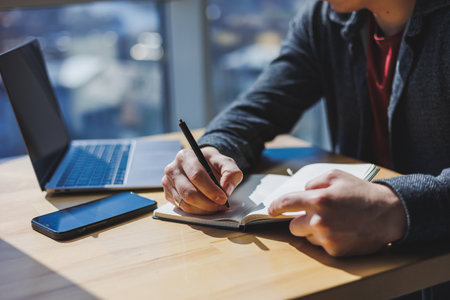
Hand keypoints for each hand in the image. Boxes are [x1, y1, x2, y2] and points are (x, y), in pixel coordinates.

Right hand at [162, 146, 242, 214]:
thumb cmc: (212, 164)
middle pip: (189, 192)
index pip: (197, 176)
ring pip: (185, 203)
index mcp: (185, 157)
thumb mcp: (226, 163)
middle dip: (208, 203)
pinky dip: (197, 211)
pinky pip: (182, 208)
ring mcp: (167, 183)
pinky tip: (206, 206)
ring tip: (215, 206)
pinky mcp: (168, 194)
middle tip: (221, 205)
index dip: (211, 190)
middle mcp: (172, 169)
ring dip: (203, 209)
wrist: (202, 165)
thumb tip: (226, 188)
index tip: (223, 198)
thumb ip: (231, 172)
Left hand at [268, 169, 406, 256]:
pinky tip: (340, 231)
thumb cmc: (361, 193)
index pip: (286, 204)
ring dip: (313, 230)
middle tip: (316, 215)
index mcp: (319, 199)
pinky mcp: (336, 251)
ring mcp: (328, 238)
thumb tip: (301, 193)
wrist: (388, 214)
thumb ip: (314, 182)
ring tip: (333, 222)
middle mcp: (320, 220)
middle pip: (293, 226)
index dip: (275, 207)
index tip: (271, 210)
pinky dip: (326, 240)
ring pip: (306, 237)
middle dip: (300, 220)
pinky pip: (320, 246)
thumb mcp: (336, 176)